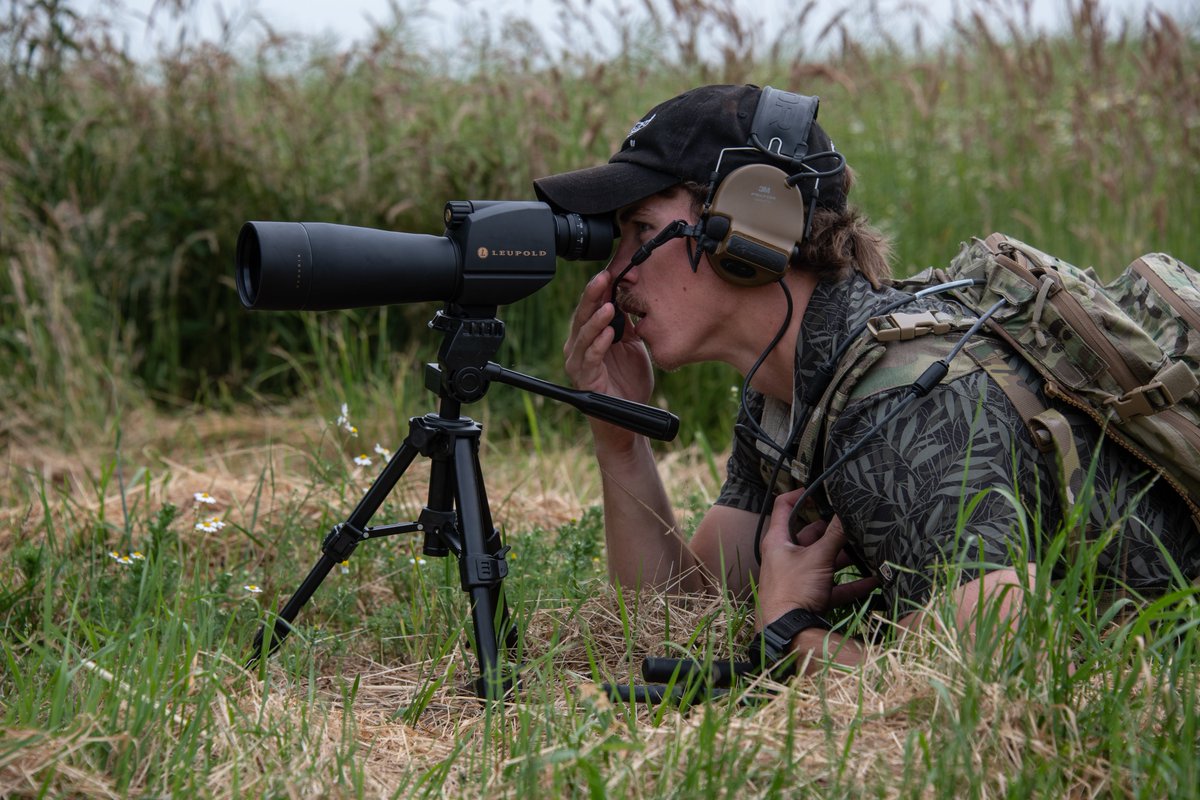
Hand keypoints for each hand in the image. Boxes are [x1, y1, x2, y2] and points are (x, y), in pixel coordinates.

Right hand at [563, 271, 654, 444]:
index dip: (600, 290)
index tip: (611, 272)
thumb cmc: (628, 385)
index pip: (592, 307)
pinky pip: (589, 358)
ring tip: (608, 306)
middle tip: (604, 278)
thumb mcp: (633, 347)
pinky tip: (609, 334)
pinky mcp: (584, 380)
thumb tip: (630, 297)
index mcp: (591, 337)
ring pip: (583, 335)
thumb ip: (628, 325)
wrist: (629, 421)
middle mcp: (580, 348)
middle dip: (593, 295)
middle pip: (583, 316)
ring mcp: (579, 364)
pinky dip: (598, 344)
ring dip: (596, 319)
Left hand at [757, 488, 878, 625]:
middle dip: (833, 531)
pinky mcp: (810, 596)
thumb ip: (835, 535)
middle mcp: (785, 556)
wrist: (786, 631)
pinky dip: (852, 583)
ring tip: (867, 550)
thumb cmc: (792, 590)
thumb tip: (848, 512)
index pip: (784, 506)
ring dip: (845, 557)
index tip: (820, 489)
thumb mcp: (817, 558)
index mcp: (778, 540)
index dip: (800, 494)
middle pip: (811, 535)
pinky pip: (834, 585)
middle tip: (853, 523)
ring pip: (824, 560)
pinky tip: (874, 581)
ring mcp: (798, 576)